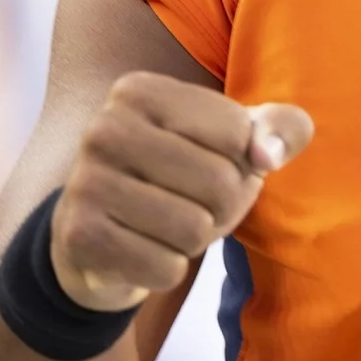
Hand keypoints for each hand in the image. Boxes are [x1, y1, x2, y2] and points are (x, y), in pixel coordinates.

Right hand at [51, 71, 313, 311]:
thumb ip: (280, 129)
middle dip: (225, 206)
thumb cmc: (184, 174)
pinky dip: (169, 269)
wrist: (103, 232)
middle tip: (196, 204)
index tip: (213, 162)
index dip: (243, 161)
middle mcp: (104, 129)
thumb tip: (267, 155)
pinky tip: (145, 250)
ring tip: (169, 226)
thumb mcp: (237, 139)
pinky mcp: (80, 237)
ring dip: (196, 240)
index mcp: (141, 91)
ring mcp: (86, 183)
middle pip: (219, 182)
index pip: (238, 132)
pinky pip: (166, 268)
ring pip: (194, 229)